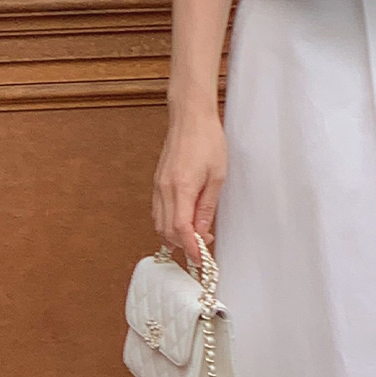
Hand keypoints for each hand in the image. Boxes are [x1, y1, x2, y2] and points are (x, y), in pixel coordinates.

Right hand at [152, 107, 226, 264]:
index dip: (190, 248)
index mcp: (181, 188)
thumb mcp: (217, 177)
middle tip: (203, 246)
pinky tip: (183, 221)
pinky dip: (168, 222)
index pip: (181, 229)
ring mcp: (158, 185)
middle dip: (183, 244)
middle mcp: (164, 189)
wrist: (190, 118)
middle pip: (166, 230)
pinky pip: (158, 210)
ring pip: (159, 222)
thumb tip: (202, 230)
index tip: (200, 259)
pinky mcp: (158, 181)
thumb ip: (207, 206)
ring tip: (196, 235)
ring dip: (175, 235)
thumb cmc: (207, 141)